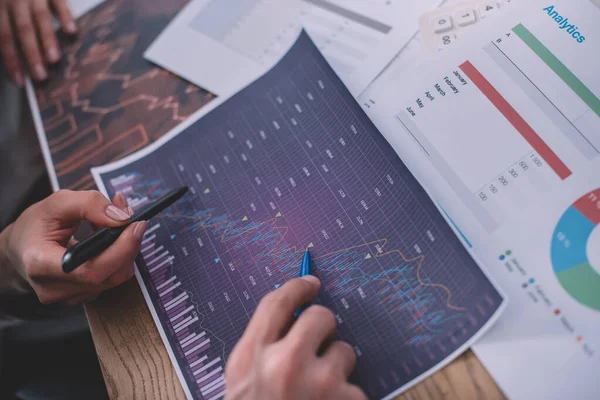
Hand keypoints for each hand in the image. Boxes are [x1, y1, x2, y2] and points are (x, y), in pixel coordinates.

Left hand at [0, 0, 76, 84]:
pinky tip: (70, 31)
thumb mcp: (4, 6)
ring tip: (54, 60)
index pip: (4, 36)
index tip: (20, 80)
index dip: (11, 60)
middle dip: (30, 54)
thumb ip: (6, 24)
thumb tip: (11, 51)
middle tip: (40, 76)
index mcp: (0, 5)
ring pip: (38, 18)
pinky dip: (65, 16)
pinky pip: (58, 1)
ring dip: (47, 39)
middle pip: (21, 30)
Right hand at [0, 190, 144, 303]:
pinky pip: (111, 279)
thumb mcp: (58, 203)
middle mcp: (53, 288)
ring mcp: (67, 297)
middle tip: (133, 221)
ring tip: (113, 228)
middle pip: (108, 276)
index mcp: (40, 264)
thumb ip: (90, 205)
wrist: (20, 248)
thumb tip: (122, 218)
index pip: (90, 270)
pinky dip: (117, 259)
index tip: (136, 224)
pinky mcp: (80, 297)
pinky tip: (107, 244)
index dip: (120, 249)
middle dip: (128, 246)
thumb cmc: (36, 225)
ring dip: (124, 251)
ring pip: (114, 278)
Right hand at [225, 276, 366, 399]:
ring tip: (320, 395)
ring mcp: (320, 385)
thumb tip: (295, 316)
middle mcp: (285, 364)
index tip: (311, 283)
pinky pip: (356, 388)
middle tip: (321, 341)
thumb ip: (262, 348)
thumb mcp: (242, 382)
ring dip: (337, 369)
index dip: (297, 287)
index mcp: (252, 357)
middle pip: (321, 317)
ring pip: (345, 351)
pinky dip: (347, 399)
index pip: (277, 302)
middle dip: (324, 326)